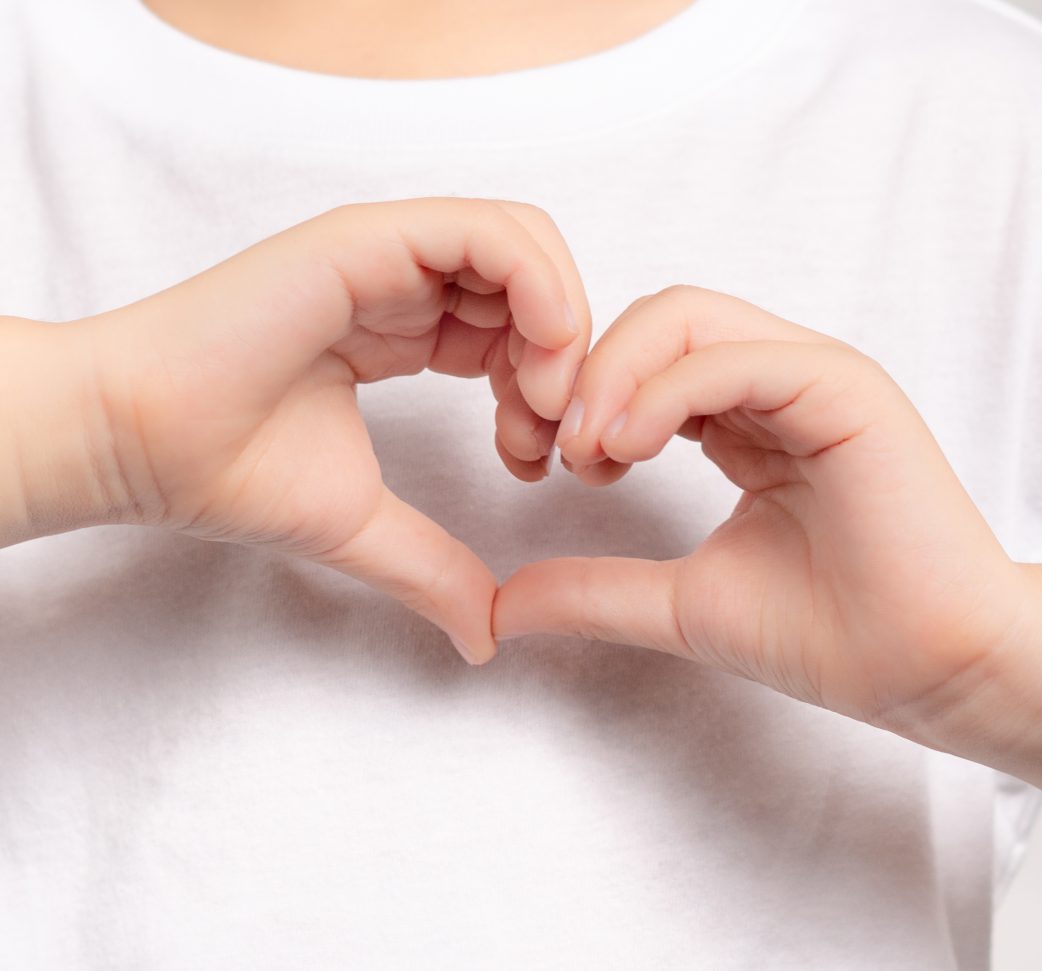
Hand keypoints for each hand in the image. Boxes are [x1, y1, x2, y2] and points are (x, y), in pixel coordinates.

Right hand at [28, 199, 590, 661]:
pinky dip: (540, 292)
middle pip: (540, 283)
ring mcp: (388, 253)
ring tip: (539, 408)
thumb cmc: (224, 469)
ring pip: (528, 245)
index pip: (524, 325)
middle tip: (554, 439)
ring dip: (563, 326)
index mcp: (406, 326)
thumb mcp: (363, 525)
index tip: (536, 463)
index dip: (554, 389)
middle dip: (571, 360)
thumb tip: (487, 638)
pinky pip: (491, 233)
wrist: (137, 445)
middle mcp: (403, 280)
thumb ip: (434, 570)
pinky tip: (528, 371)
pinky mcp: (368, 240)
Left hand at [496, 286, 1029, 733]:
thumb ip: (599, 591)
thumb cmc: (842, 638)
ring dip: (614, 373)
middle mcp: (786, 385)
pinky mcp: (847, 390)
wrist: (935, 671)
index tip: (544, 469)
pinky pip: (736, 355)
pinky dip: (666, 389)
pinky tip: (630, 446)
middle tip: (552, 450)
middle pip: (658, 317)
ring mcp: (819, 379)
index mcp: (755, 420)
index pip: (647, 358)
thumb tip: (502, 606)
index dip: (581, 396)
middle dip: (584, 371)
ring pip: (687, 316)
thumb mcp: (683, 604)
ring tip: (588, 450)